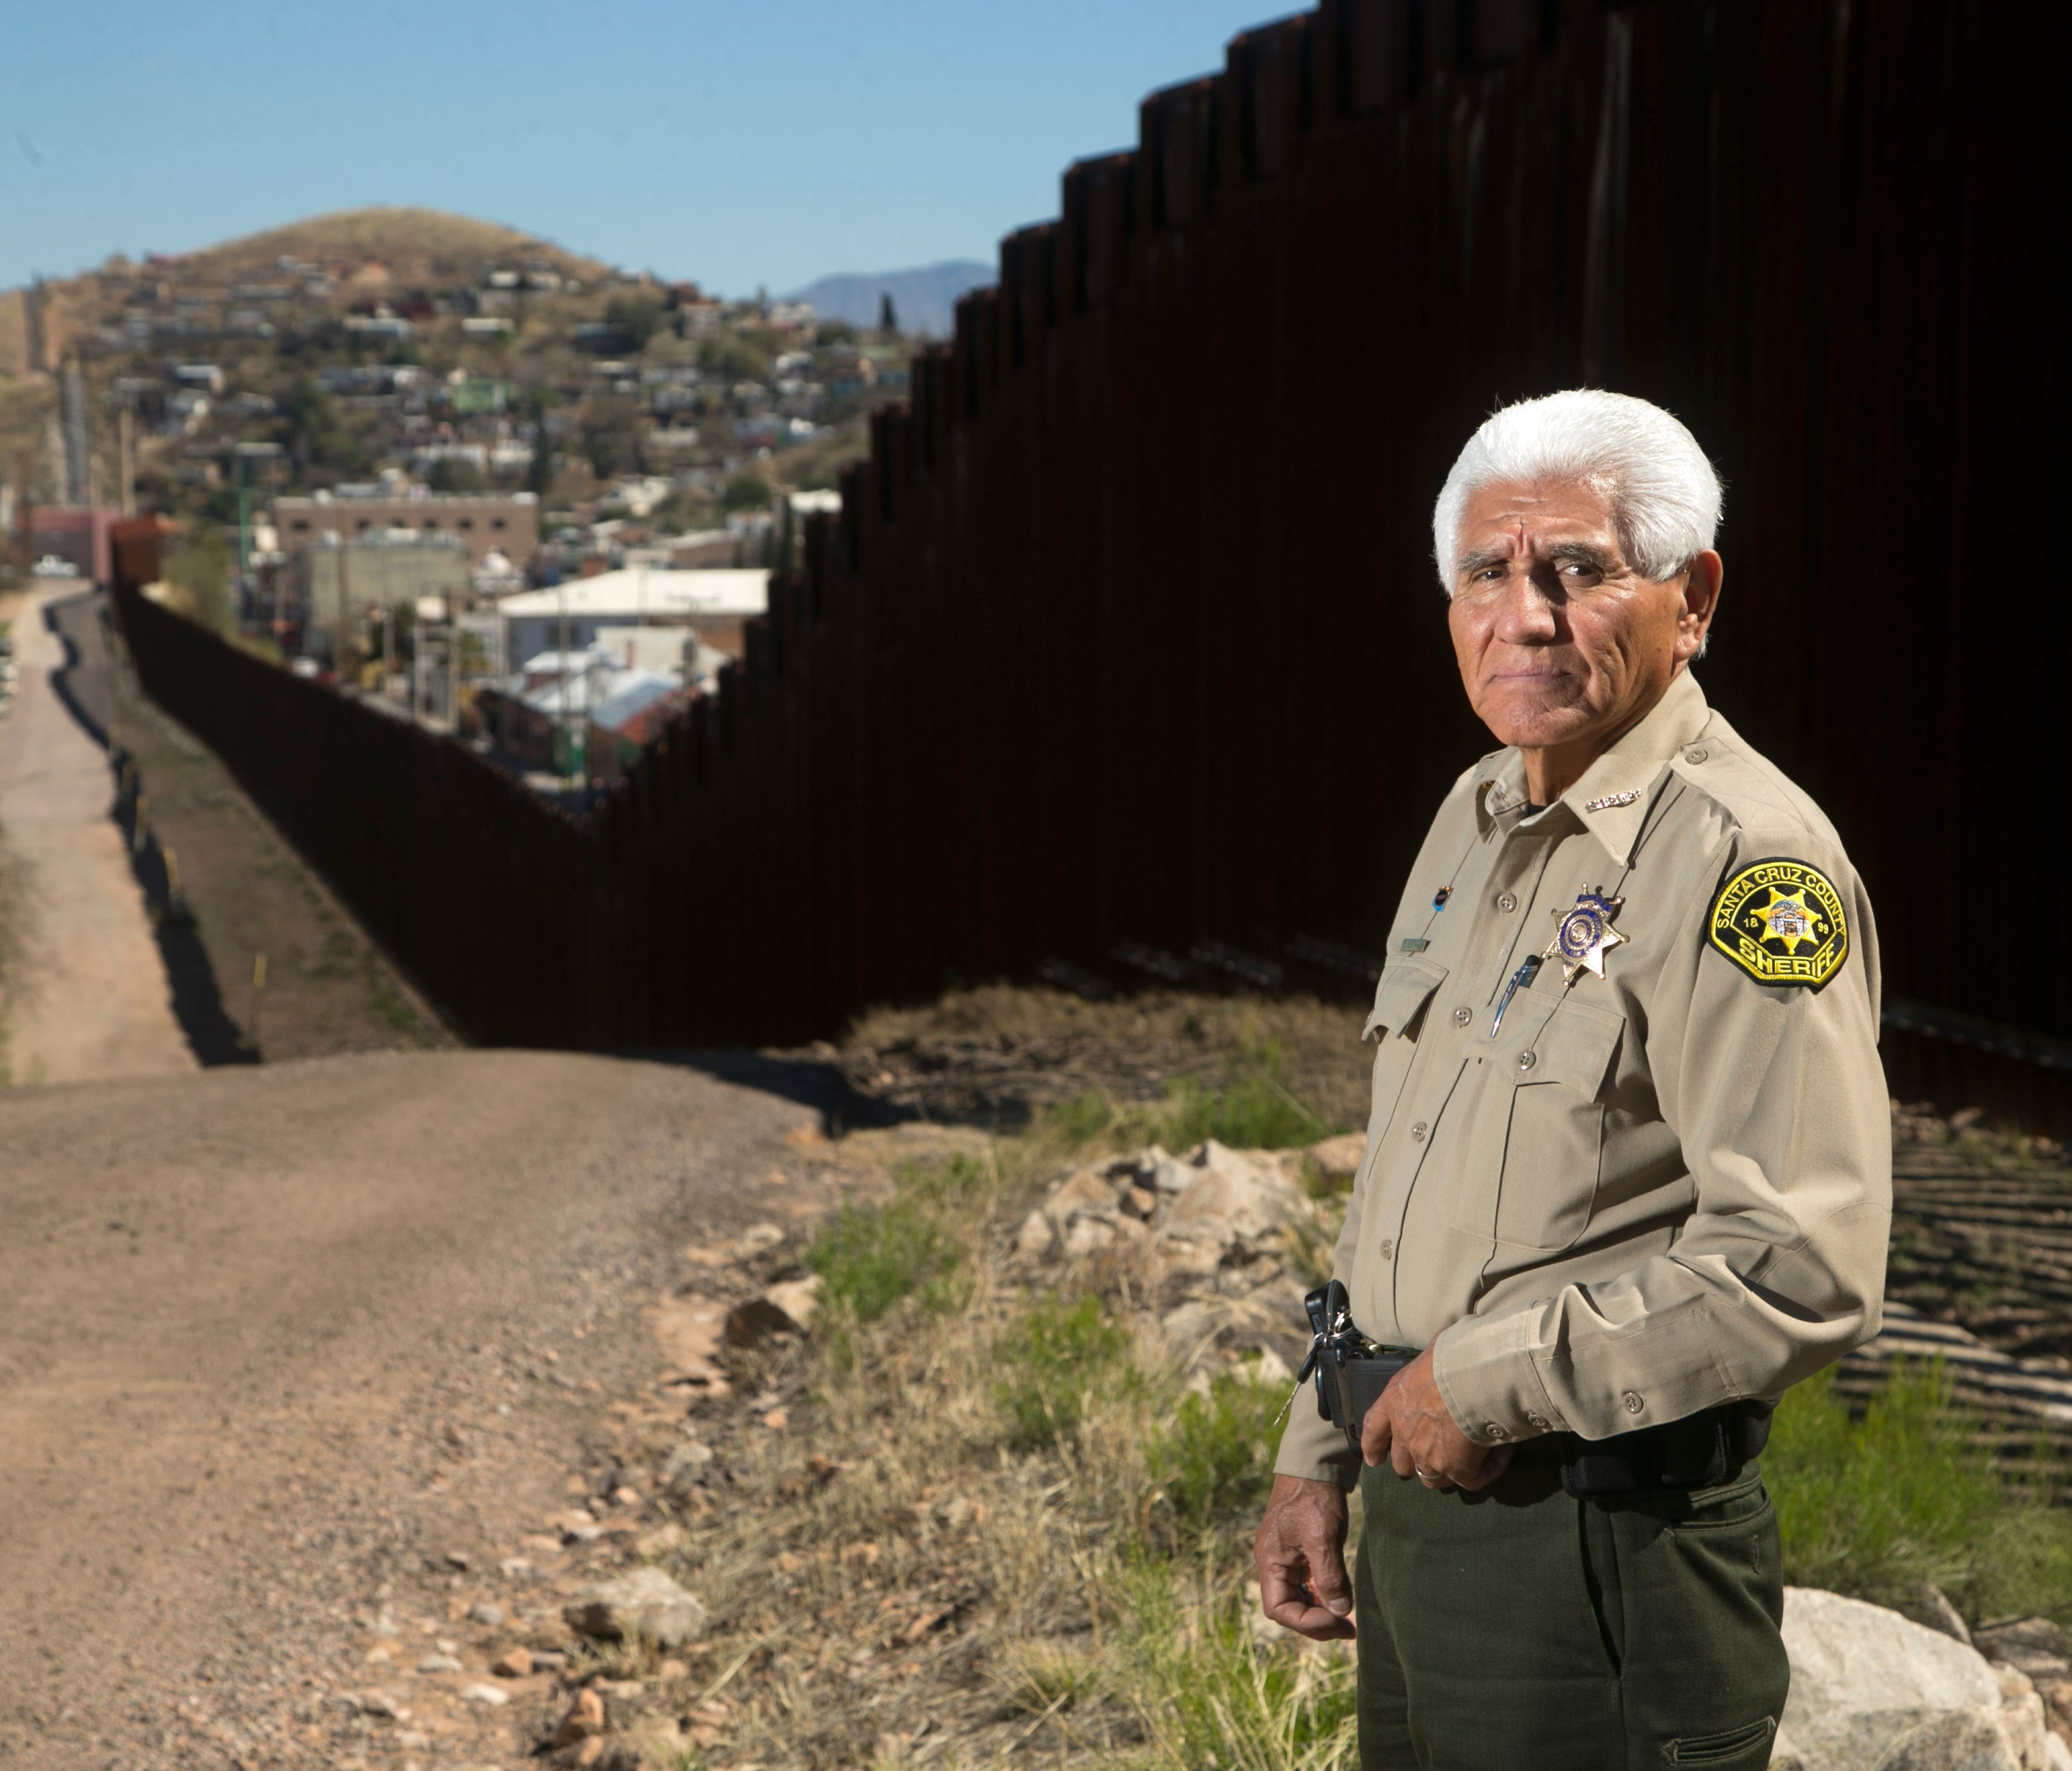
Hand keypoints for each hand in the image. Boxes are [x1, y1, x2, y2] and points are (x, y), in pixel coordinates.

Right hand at [1253, 1474, 1355, 1639]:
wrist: (1315, 1464)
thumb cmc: (1314, 1498)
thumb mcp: (1323, 1538)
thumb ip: (1329, 1578)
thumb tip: (1339, 1611)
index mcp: (1270, 1561)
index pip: (1280, 1609)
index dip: (1307, 1622)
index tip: (1337, 1621)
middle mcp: (1273, 1563)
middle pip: (1288, 1607)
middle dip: (1317, 1621)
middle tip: (1348, 1628)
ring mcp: (1285, 1557)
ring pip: (1298, 1597)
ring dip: (1320, 1611)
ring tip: (1347, 1617)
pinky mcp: (1298, 1551)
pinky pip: (1306, 1584)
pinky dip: (1322, 1595)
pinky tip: (1340, 1597)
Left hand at [1360, 1346, 1513, 1491]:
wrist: (1475, 1376)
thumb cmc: (1455, 1355)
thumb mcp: (1434, 1350)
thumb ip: (1435, 1361)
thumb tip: (1449, 1350)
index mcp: (1395, 1400)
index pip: (1374, 1429)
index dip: (1373, 1447)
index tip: (1373, 1460)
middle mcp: (1405, 1432)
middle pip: (1402, 1463)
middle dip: (1416, 1462)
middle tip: (1438, 1456)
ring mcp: (1428, 1455)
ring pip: (1433, 1478)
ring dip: (1451, 1469)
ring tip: (1475, 1454)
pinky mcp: (1456, 1470)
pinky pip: (1472, 1480)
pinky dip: (1487, 1469)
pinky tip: (1503, 1452)